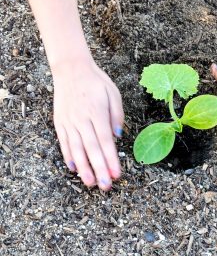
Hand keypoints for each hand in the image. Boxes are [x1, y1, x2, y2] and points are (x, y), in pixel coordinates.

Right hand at [52, 58, 123, 190]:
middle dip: (99, 169)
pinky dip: (68, 156)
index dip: (111, 159)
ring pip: (76, 149)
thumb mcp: (113, 93)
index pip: (105, 140)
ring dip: (83, 167)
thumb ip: (117, 115)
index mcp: (97, 112)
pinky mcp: (59, 122)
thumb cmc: (96, 81)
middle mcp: (81, 118)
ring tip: (89, 183)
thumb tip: (118, 137)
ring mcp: (68, 121)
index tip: (117, 174)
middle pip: (91, 148)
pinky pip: (64, 142)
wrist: (71, 69)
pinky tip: (74, 169)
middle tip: (105, 186)